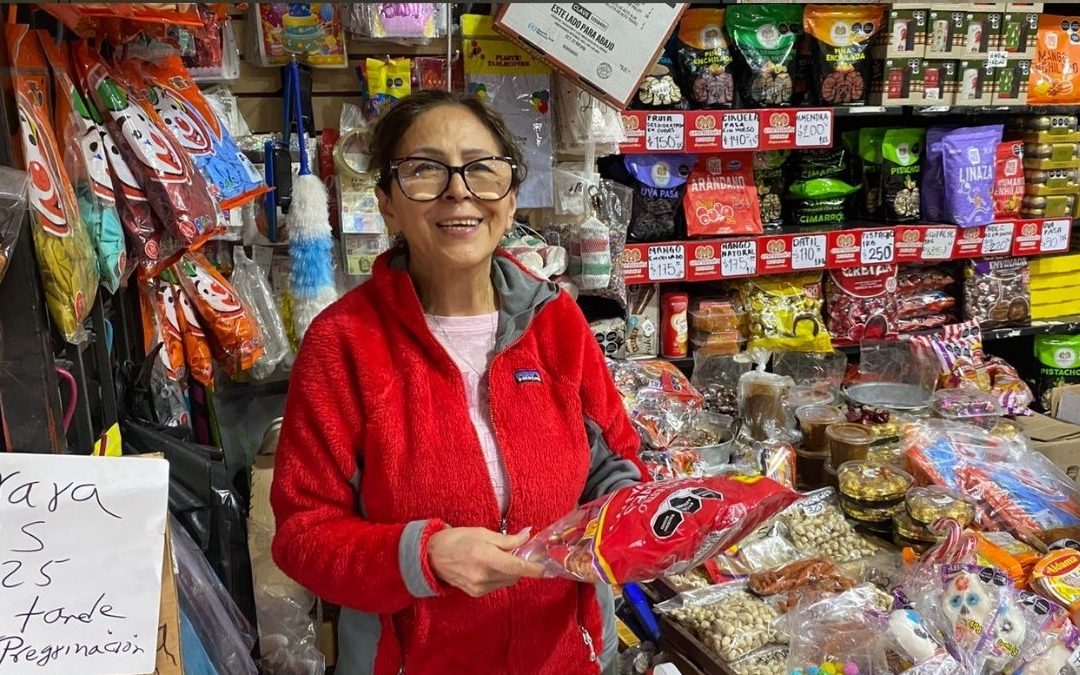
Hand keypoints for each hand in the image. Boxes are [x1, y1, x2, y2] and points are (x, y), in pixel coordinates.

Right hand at [428, 527, 545, 597]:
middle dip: (519, 565)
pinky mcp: (476, 593)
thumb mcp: (482, 533)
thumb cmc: (457, 540)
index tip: (546, 569)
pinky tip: (489, 566)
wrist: (431, 556)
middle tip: (516, 551)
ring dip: (510, 571)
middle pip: (515, 575)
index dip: (534, 569)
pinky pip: (497, 585)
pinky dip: (499, 576)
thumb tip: (527, 535)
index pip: (517, 567)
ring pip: (507, 581)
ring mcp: (479, 587)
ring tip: (498, 557)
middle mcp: (483, 575)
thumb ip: (507, 539)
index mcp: (485, 557)